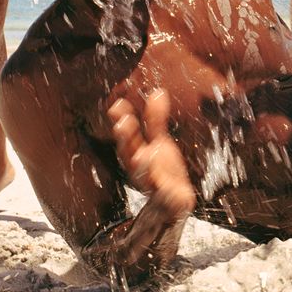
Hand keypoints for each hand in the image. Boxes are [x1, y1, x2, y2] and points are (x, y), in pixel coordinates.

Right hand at [108, 90, 194, 220]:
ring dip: (141, 165)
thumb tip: (157, 92)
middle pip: (128, 153)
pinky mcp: (165, 196)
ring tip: (142, 155)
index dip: (122, 121)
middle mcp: (138, 168)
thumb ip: (155, 120)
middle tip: (123, 123)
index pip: (126, 136)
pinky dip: (164, 190)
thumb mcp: (159, 141)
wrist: (173, 199)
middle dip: (125, 139)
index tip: (118, 105)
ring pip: (142, 175)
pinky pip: (164, 194)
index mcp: (135, 153)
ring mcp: (151, 183)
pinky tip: (167, 186)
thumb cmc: (162, 168)